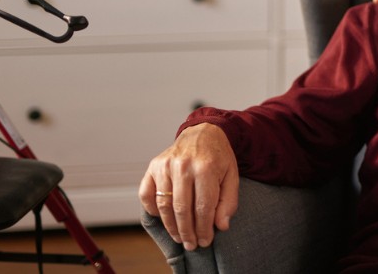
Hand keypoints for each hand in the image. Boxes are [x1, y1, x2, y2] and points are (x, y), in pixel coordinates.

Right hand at [139, 123, 239, 250]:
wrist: (203, 133)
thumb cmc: (218, 157)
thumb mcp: (232, 176)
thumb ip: (228, 201)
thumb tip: (221, 226)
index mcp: (206, 168)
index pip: (203, 208)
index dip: (203, 229)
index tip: (205, 241)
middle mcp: (183, 166)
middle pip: (182, 209)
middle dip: (187, 232)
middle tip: (191, 244)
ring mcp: (165, 165)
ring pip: (164, 205)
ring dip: (171, 226)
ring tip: (179, 237)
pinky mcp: (153, 166)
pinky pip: (146, 194)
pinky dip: (152, 209)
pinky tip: (162, 217)